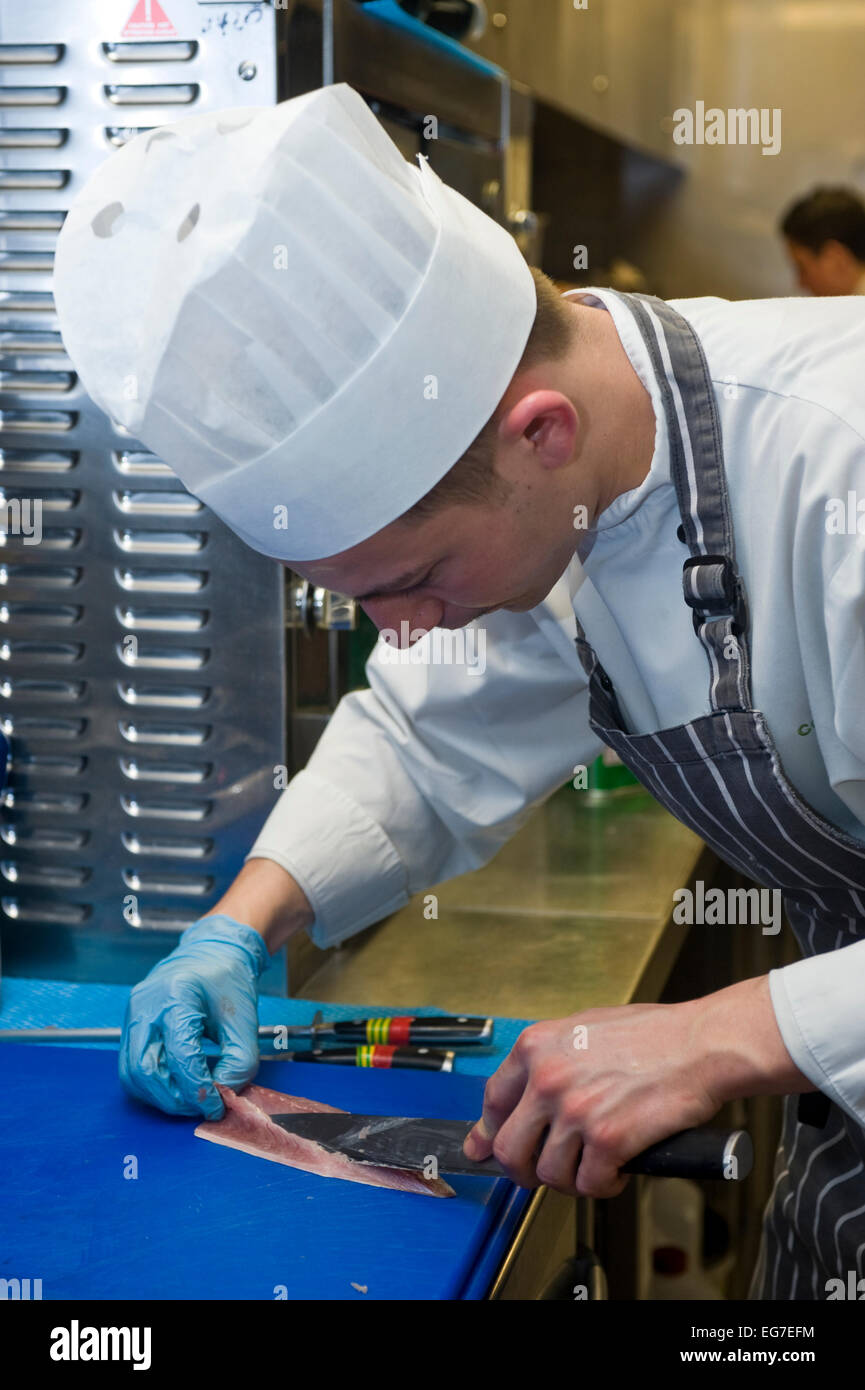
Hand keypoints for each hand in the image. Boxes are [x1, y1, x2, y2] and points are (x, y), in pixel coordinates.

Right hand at [119, 914, 269, 1118]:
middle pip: (145, 1070)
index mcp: (175, 995)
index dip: (198, 1089)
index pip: (179, 1056)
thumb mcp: (244, 1017)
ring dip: (160, 1096)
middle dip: (174, 1099)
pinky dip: (153, 1084)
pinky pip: (131, 1065)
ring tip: (191, 1099)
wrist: (213, 953)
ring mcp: (132, 1015)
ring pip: (132, 1074)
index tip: (217, 1104)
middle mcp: (145, 1006)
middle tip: (202, 1106)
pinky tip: (177, 1085)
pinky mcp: (130, 1025)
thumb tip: (224, 1093)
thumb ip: (240, 1059)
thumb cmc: (228, 979)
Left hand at [462, 1000, 723, 1197]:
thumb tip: (519, 1098)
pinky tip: (618, 1169)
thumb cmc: (653, 1035)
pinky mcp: (608, 1139)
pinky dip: (604, 1185)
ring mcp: (576, 1110)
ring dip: (571, 1179)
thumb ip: (548, 1062)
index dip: (490, 1132)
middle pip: (509, 1149)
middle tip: (543, 1172)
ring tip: (593, 1165)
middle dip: (524, 1169)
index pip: (493, 1102)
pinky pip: (589, 1184)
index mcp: (537, 1047)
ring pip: (548, 1174)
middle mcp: (547, 1078)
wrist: (701, 1044)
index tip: (487, 1148)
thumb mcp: (584, 1030)